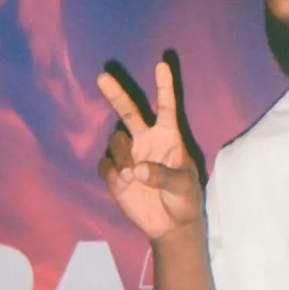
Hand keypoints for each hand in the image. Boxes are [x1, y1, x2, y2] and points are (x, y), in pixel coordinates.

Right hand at [96, 62, 202, 241]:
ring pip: (116, 141)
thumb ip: (163, 175)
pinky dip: (112, 170)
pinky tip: (123, 181)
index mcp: (169, 136)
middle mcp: (146, 140)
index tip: (162, 64)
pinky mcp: (115, 174)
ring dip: (121, 153)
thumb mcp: (183, 186)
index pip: (166, 106)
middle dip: (117, 95)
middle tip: (103, 77)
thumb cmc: (185, 198)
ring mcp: (129, 156)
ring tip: (130, 174)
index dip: (164, 86)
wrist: (171, 225)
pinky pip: (106, 164)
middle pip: (129, 112)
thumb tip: (136, 169)